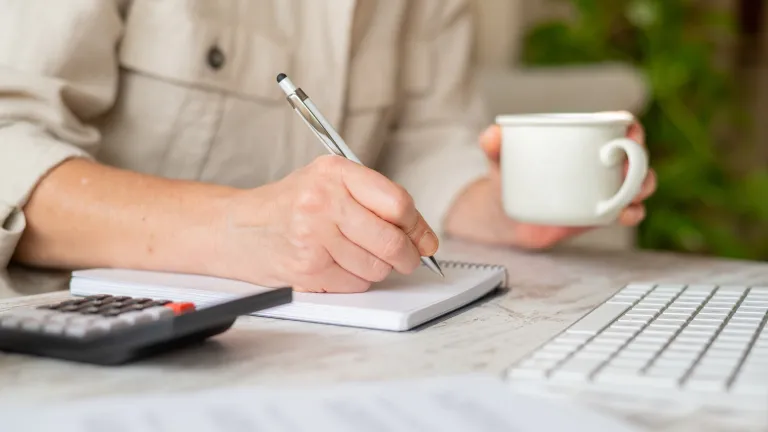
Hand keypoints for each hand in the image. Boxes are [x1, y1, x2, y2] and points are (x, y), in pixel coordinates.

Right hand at [215, 155, 437, 292]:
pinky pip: (355, 284)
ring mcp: (313, 237)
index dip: (418, 226)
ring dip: (377, 268)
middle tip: (409, 259)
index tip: (425, 239)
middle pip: (392, 241)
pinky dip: (355, 280)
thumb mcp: (327, 181)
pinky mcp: (307, 269)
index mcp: (334, 172)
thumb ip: (373, 198)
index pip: (397, 203)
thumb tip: (422, 235)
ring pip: (376, 267)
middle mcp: (323, 201)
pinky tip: (337, 266)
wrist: (235, 229)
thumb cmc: (288, 205)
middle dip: (408, 256)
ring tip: (357, 256)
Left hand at [444, 117, 656, 248]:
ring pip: (637, 184)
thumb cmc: (508, 176)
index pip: (615, 128)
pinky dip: (632, 212)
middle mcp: (599, 163)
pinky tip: (626, 212)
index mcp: (582, 141)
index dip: (631, 128)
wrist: (505, 215)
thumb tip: (493, 133)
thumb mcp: (499, 159)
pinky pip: (625, 212)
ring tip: (632, 192)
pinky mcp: (600, 214)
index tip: (630, 133)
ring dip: (642, 186)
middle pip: (635, 156)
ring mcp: (603, 189)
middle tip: (629, 166)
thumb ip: (493, 145)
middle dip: (641, 159)